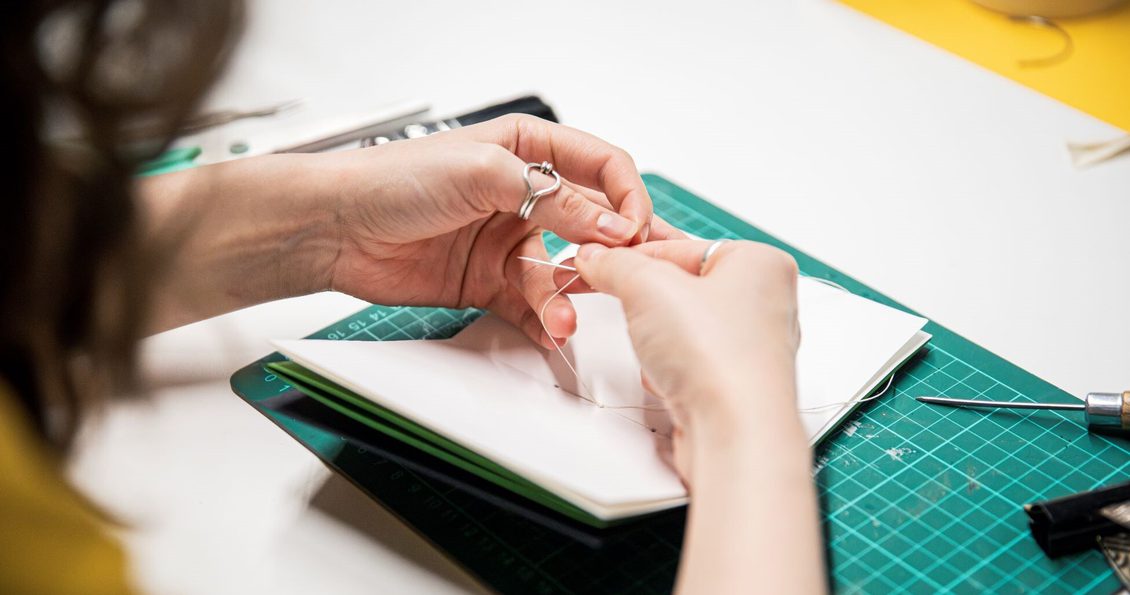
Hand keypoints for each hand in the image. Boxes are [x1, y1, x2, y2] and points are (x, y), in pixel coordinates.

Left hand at [324, 114, 685, 347]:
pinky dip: (542, 320)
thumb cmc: (393, 179)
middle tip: (631, 281)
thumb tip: (610, 224)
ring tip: (560, 318)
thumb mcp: (481, 173)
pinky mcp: (488, 282)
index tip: (634, 232)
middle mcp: (525, 195)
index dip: (627, 199)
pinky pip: (530, 305)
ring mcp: (507, 241)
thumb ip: (552, 198)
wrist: (334, 227)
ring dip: (565, 296)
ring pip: (561, 273)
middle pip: (592, 225)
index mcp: (528, 150)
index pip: (603, 168)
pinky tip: (548, 331)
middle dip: (613, 255)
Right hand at [574, 240, 823, 593]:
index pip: (680, 246)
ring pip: (682, 329)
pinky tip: (671, 380)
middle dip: (649, 303)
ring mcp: (751, 347)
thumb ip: (616, 264)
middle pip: (681, 288)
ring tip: (662, 351)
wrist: (734, 433)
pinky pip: (687, 364)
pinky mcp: (733, 385)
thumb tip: (597, 257)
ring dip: (658, 341)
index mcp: (761, 263)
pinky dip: (669, 371)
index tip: (601, 261)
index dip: (634, 255)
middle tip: (631, 307)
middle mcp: (765, 303)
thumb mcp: (648, 287)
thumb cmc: (718, 357)